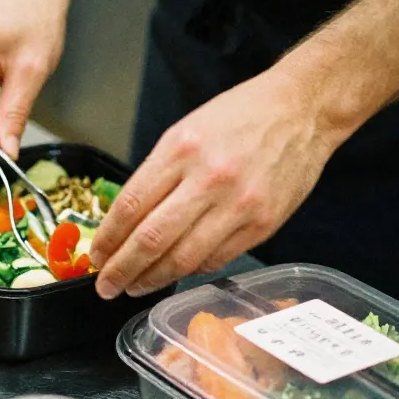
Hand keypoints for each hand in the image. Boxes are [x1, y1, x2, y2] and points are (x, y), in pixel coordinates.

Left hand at [89, 70, 343, 297]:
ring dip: (152, 279)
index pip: (131, 206)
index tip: (96, 255)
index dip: (108, 238)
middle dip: (122, 269)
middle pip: (151, 239)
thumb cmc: (238, 117)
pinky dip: (189, 271)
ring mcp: (239, 205)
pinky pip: (215, 259)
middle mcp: (209, 179)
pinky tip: (174, 272)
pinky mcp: (262, 225)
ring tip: (134, 287)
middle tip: (106, 286)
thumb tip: (124, 222)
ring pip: (183, 258)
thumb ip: (156, 175)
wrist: (301, 110)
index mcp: (181, 150)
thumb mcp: (184, 132)